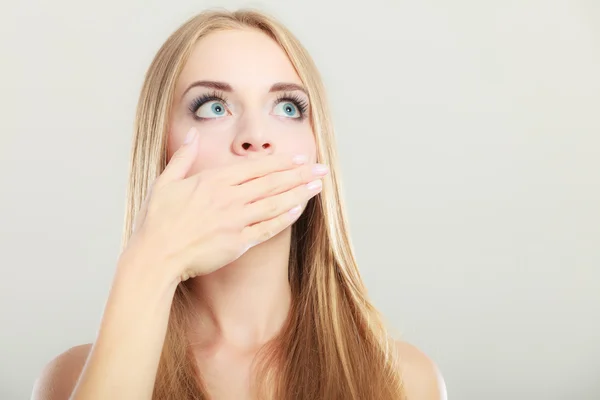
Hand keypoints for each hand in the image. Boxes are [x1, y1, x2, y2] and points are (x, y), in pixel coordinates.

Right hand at [125, 128, 327, 282]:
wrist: (155, 256)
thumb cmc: (156, 220)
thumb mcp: (165, 181)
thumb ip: (184, 156)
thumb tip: (194, 134)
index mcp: (213, 180)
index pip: (255, 167)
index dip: (280, 162)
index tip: (299, 158)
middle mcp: (229, 198)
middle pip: (272, 182)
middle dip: (300, 174)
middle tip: (322, 169)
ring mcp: (235, 220)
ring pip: (275, 203)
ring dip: (299, 193)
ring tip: (318, 186)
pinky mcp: (238, 243)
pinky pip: (268, 228)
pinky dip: (285, 218)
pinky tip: (299, 210)